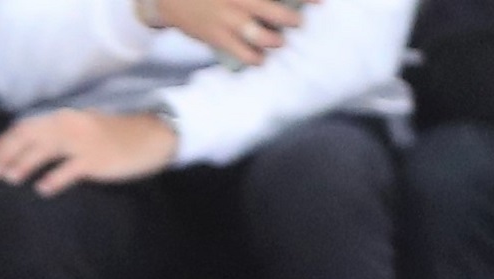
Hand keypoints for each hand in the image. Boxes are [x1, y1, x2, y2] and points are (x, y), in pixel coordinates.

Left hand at [0, 106, 178, 195]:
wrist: (150, 136)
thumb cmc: (114, 135)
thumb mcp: (82, 128)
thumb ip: (58, 136)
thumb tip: (30, 149)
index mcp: (65, 118)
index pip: (28, 126)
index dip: (6, 140)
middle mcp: (70, 126)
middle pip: (31, 137)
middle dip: (8, 153)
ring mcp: (83, 142)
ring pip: (45, 150)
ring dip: (24, 164)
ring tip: (9, 178)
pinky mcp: (96, 160)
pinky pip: (70, 170)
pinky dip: (54, 179)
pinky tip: (42, 189)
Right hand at [147, 0, 303, 68]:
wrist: (172, 0)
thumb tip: (274, 8)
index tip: (322, 3)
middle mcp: (242, 3)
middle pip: (281, 15)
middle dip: (295, 21)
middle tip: (299, 24)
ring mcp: (231, 21)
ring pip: (265, 37)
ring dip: (276, 41)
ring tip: (278, 42)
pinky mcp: (218, 38)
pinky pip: (244, 54)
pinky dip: (256, 59)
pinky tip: (260, 59)